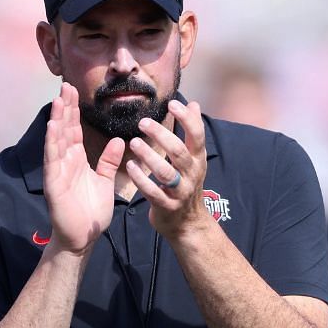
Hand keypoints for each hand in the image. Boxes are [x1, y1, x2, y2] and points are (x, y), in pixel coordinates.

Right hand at [43, 81, 124, 253]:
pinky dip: (52, 142)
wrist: (84, 237)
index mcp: (76, 161)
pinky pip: (52, 159)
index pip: (74, 131)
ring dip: (57, 119)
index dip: (74, 111)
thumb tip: (119, 141)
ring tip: (59, 99)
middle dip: (65, 108)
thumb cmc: (92, 212)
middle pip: (63, 130)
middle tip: (65, 85)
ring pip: (56, 140)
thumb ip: (108, 161)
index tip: (74, 91)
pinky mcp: (53, 183)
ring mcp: (57, 171)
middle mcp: (64, 162)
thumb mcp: (105, 181)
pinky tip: (53, 126)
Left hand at [122, 99, 207, 238]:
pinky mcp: (167, 206)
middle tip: (143, 122)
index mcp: (197, 159)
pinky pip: (153, 192)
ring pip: (166, 172)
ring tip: (134, 143)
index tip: (172, 103)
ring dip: (149, 156)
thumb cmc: (185, 185)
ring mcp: (180, 191)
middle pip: (179, 151)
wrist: (187, 223)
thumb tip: (193, 104)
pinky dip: (141, 179)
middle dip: (162, 136)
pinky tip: (130, 167)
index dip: (187, 119)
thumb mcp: (193, 159)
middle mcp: (192, 174)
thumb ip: (191, 132)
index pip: (197, 135)